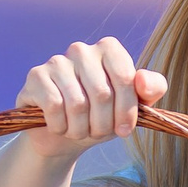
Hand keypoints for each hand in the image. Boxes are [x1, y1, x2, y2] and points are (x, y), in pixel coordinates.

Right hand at [18, 35, 166, 153]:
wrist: (63, 137)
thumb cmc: (102, 117)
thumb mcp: (134, 107)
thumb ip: (152, 89)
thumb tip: (141, 80)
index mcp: (109, 49)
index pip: (126, 79)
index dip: (127, 111)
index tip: (125, 130)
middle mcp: (82, 49)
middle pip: (102, 94)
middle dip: (103, 124)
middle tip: (97, 132)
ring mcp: (56, 61)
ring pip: (77, 104)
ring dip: (80, 129)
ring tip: (78, 131)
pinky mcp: (35, 76)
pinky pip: (54, 106)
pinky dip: (60, 126)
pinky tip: (59, 126)